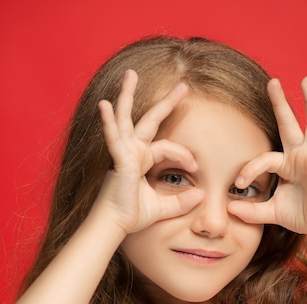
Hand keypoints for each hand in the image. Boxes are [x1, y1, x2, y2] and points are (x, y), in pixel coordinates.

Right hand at [96, 70, 202, 233]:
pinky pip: (114, 138)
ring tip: (130, 74)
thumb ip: (182, 201)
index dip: (184, 155)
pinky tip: (105, 105)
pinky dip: (108, 122)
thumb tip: (201, 195)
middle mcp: (131, 151)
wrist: (114, 225)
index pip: (167, 147)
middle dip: (166, 102)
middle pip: (149, 120)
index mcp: (140, 159)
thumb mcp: (164, 207)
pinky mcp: (117, 160)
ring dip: (128, 95)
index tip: (196, 167)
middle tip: (183, 85)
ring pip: (126, 118)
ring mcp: (122, 152)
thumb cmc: (132, 216)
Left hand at [227, 77, 306, 239]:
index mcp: (286, 163)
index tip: (238, 184)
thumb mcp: (271, 212)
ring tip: (306, 80)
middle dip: (281, 103)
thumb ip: (251, 210)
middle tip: (272, 82)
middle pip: (289, 124)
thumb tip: (228, 210)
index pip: (264, 159)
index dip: (250, 170)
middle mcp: (301, 155)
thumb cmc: (301, 214)